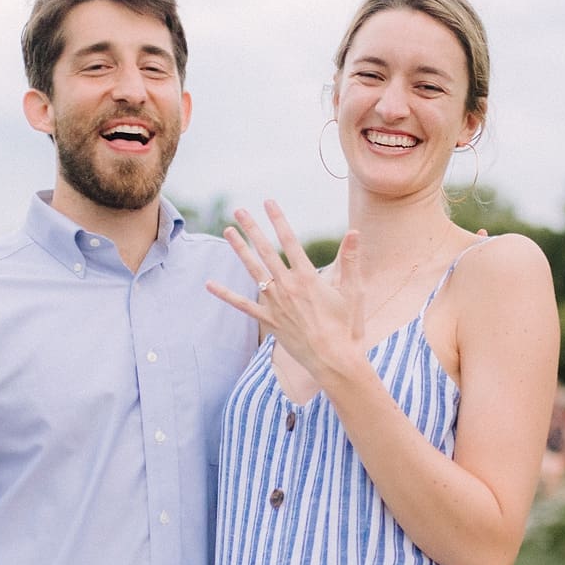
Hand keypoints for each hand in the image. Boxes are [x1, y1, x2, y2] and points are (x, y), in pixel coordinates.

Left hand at [206, 201, 365, 377]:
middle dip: (252, 228)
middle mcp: (288, 288)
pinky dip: (226, 295)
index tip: (268, 202)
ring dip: (239, 250)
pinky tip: (210, 284)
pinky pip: (244, 306)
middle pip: (265, 251)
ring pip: (253, 271)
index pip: (290, 241)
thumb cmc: (348, 327)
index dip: (278, 220)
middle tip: (239, 210)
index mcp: (308, 278)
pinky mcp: (269, 322)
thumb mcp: (354, 292)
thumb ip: (351, 260)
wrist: (335, 362)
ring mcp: (276, 305)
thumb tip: (354, 232)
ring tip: (227, 232)